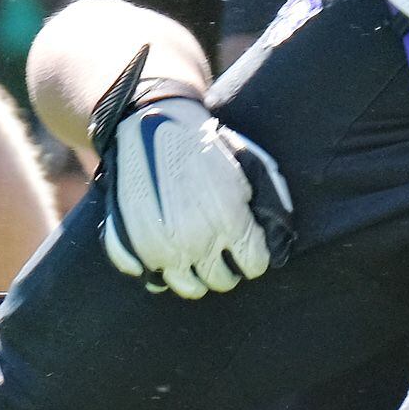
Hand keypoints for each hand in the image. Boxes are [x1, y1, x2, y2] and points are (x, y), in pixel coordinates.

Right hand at [100, 95, 291, 298]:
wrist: (151, 123)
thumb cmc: (205, 144)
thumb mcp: (250, 167)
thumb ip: (268, 204)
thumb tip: (279, 239)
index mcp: (228, 223)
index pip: (254, 266)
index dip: (254, 257)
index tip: (249, 248)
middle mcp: (195, 242)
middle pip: (221, 281)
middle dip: (227, 268)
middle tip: (223, 252)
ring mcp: (159, 247)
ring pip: (187, 287)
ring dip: (195, 274)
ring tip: (197, 254)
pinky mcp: (129, 244)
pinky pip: (149, 275)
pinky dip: (157, 267)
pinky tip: (166, 248)